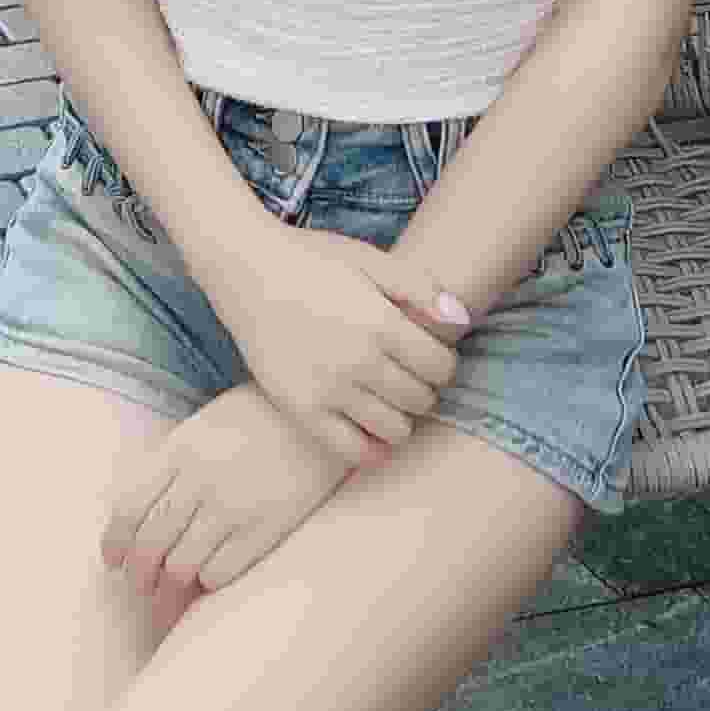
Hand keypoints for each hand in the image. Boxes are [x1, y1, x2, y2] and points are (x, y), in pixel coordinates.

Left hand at [100, 385, 354, 602]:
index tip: (113, 559)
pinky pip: (219, 574)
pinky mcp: (266, 528)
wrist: (316, 419)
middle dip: (140, 573)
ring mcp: (234, 505)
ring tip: (173, 584)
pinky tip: (211, 573)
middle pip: (151, 543)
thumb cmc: (254, 420)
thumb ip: (169, 466)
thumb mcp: (202, 426)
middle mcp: (202, 478)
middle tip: (141, 583)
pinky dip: (208, 581)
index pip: (130, 508)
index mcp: (181, 448)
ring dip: (171, 582)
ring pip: (181, 566)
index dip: (115, 542)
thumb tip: (135, 522)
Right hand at [207, 223, 470, 471]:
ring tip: (390, 399)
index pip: (440, 367)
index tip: (431, 356)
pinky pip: (352, 451)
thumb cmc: (312, 260)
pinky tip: (374, 433)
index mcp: (381, 322)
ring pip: (395, 429)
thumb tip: (462, 319)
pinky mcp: (302, 410)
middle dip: (424, 389)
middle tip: (409, 375)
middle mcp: (359, 361)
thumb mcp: (369, 259)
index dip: (443, 363)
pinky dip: (373, 450)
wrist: (247, 270)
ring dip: (402, 418)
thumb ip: (418, 287)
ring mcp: (330, 390)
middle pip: (421, 399)